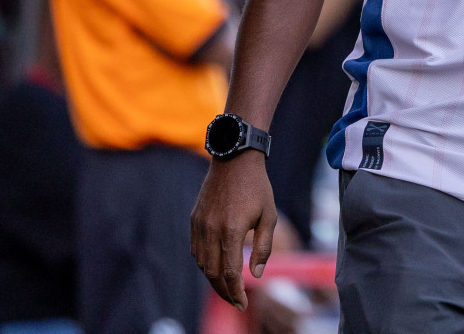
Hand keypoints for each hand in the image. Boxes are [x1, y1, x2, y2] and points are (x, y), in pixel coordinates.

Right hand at [191, 152, 276, 310]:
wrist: (235, 159)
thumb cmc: (257, 187)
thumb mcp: (270, 216)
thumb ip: (263, 247)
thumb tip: (257, 274)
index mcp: (232, 231)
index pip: (229, 272)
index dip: (235, 292)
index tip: (243, 304)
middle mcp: (211, 230)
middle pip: (212, 273)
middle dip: (224, 291)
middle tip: (236, 301)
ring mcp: (199, 225)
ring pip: (201, 263)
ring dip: (212, 279)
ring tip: (227, 287)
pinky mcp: (194, 220)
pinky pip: (195, 250)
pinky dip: (204, 263)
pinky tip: (215, 267)